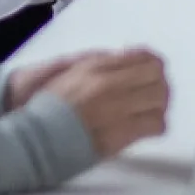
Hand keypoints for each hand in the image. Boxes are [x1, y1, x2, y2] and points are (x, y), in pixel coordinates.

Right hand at [19, 48, 170, 158]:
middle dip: (160, 82)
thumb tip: (123, 57)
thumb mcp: (68, 71)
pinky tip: (150, 126)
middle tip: (157, 90)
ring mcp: (116, 109)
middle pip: (156, 75)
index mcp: (96, 67)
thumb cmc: (47, 107)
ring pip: (160, 98)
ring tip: (153, 108)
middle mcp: (109, 85)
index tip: (153, 68)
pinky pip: (154, 125)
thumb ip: (97, 62)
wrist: (34, 137)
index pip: (143, 57)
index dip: (152, 62)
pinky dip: (157, 124)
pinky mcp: (120, 134)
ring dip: (160, 103)